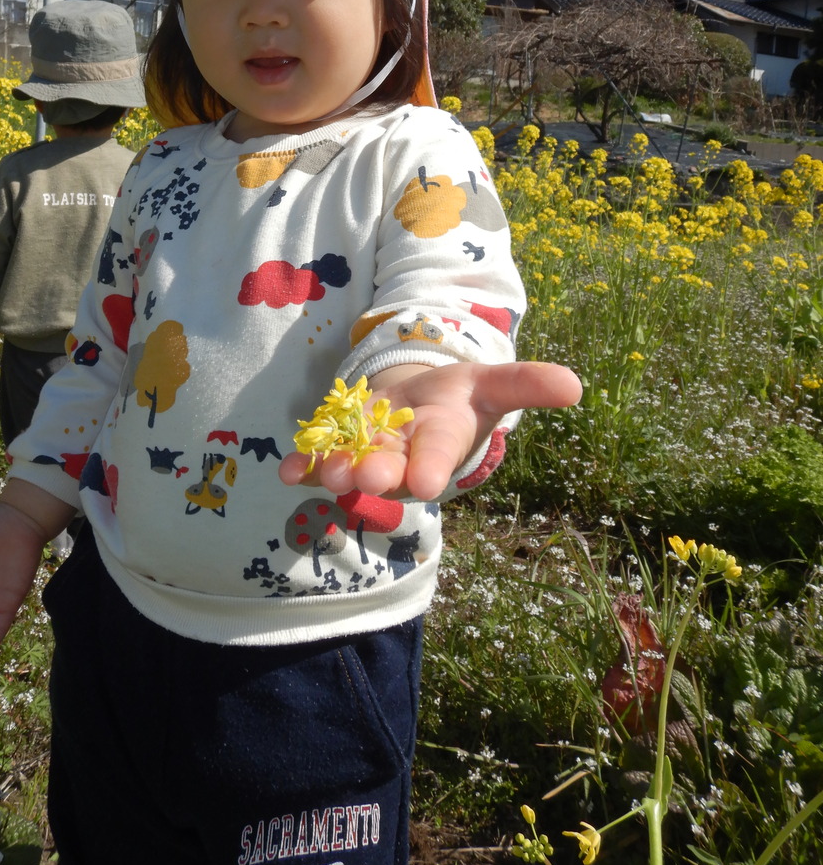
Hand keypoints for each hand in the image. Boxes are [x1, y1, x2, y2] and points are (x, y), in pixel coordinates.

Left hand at [278, 360, 580, 501]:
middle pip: (390, 467)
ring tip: (326, 472)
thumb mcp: (492, 383)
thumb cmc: (458, 397)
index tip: (423, 482)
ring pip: (351, 467)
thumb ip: (527, 383)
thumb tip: (575, 386)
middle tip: (362, 477)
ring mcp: (369, 455)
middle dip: (377, 473)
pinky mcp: (339, 450)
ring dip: (336, 470)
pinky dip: (303, 466)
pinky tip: (288, 470)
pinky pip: (318, 461)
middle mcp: (405, 456)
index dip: (431, 466)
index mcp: (441, 438)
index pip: (438, 453)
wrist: (417, 406)